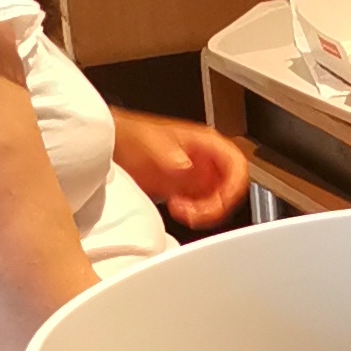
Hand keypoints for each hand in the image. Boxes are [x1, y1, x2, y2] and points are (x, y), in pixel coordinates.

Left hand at [113, 111, 250, 228]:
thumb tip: (186, 167)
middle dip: (216, 205)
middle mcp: (207, 160)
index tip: (222, 201)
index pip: (237, 165)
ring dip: (205, 212)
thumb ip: (171, 155)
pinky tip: (176, 209)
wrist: (113, 145)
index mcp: (207, 143)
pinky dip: (193, 214)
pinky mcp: (188, 189)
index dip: (234, 186)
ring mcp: (199, 175)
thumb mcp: (152, 143)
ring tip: (182, 210)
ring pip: (218, 200)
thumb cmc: (133, 136)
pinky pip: (203, 207)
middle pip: (231, 188)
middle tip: (195, 211)